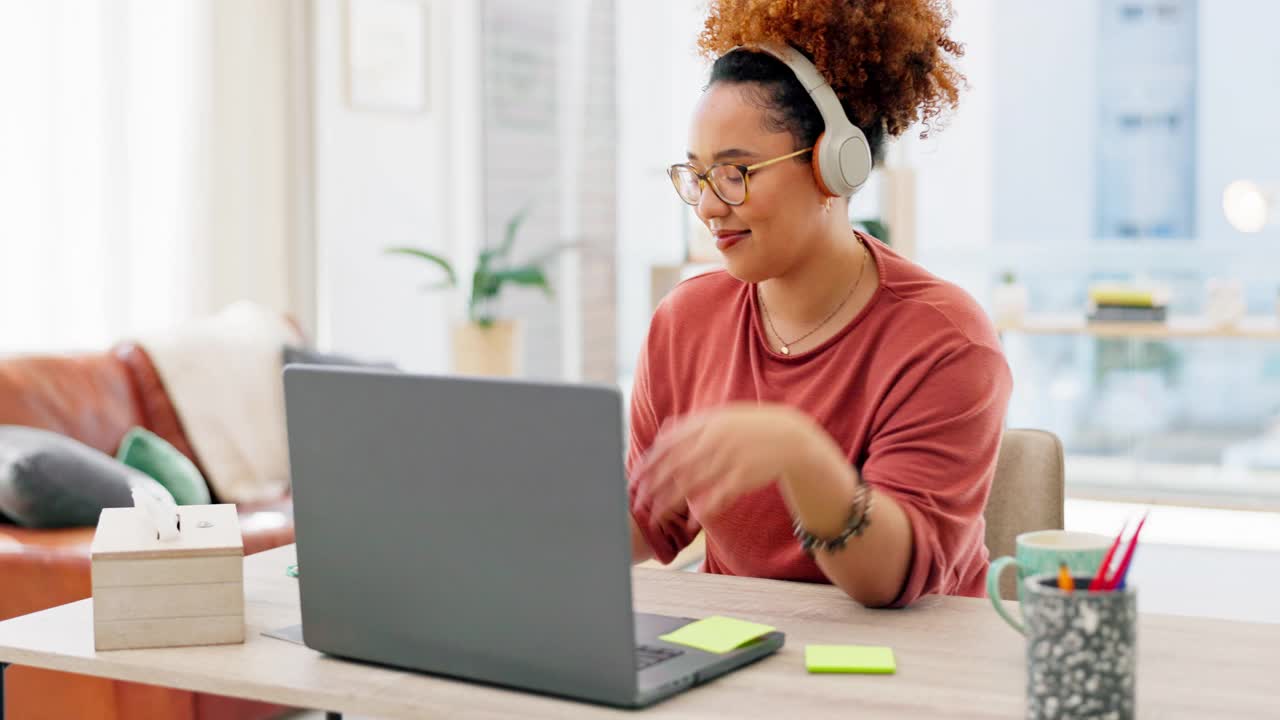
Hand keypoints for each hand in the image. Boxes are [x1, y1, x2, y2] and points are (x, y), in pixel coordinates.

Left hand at [630, 403, 814, 528]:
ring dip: (670, 502)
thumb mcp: (721, 417)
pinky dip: (702, 511)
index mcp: (705, 424)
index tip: (635, 479)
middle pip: (674, 467)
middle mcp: (714, 441)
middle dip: (652, 486)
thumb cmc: (750, 428)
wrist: (789, 437)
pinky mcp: (743, 478)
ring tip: (656, 516)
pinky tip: (690, 523)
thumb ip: (691, 425)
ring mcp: (729, 459)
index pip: (667, 446)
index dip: (648, 464)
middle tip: (638, 502)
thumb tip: (662, 432)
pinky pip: (717, 498)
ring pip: (691, 485)